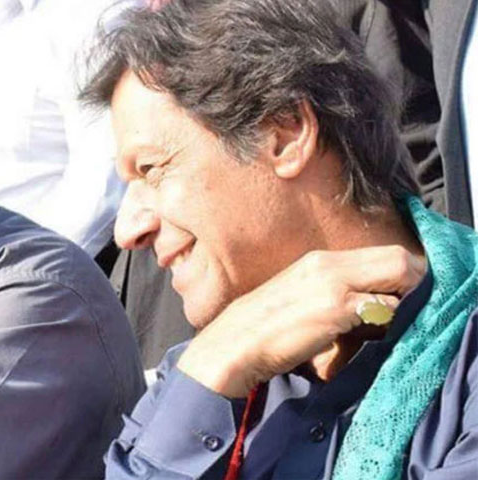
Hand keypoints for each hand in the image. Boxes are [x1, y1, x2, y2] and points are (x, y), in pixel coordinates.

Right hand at [177, 245, 425, 397]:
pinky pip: (384, 307)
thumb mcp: (298, 299)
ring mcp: (333, 283)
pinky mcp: (335, 308)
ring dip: (403, 301)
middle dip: (414, 282)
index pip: (382, 252)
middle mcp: (327, 263)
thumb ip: (331, 294)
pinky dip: (388, 320)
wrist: (233, 346)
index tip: (403, 296)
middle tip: (408, 309)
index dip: (403, 273)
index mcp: (318, 260)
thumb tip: (368, 307)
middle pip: (398, 257)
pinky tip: (371, 335)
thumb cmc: (261, 330)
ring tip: (389, 323)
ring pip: (398, 275)